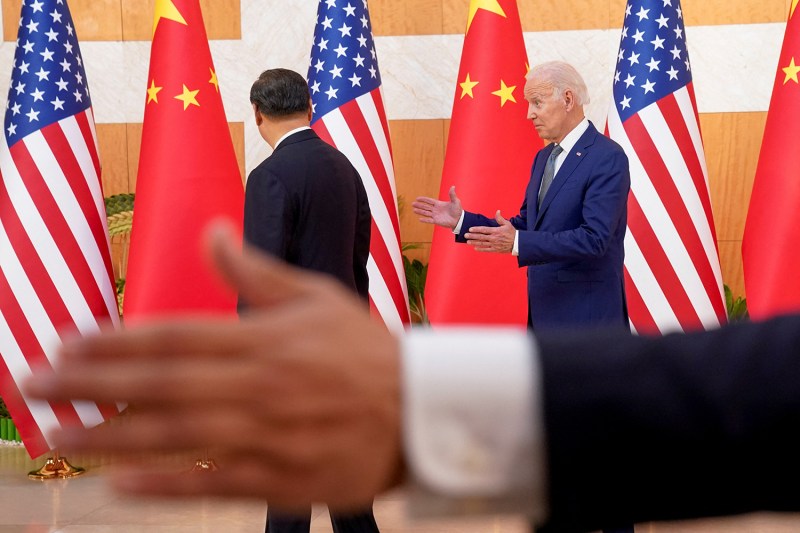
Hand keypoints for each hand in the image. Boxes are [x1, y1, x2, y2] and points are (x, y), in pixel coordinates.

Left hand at [25, 224, 403, 510]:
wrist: (424, 410)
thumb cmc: (366, 350)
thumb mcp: (317, 297)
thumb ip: (255, 270)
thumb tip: (210, 229)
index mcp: (267, 338)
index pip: (175, 335)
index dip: (115, 339)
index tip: (67, 341)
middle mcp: (262, 384)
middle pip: (163, 383)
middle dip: (91, 383)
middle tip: (34, 383)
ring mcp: (271, 434)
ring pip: (179, 434)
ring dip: (113, 435)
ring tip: (58, 433)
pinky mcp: (283, 478)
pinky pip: (215, 483)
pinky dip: (167, 485)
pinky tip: (119, 482)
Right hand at [412, 185, 462, 228]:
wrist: (459, 219)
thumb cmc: (457, 210)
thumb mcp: (455, 201)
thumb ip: (452, 194)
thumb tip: (453, 186)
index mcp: (439, 204)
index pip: (429, 201)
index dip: (423, 199)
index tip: (417, 198)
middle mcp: (435, 209)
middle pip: (425, 206)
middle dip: (419, 205)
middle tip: (412, 204)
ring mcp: (435, 215)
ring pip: (425, 213)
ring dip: (420, 212)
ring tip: (414, 210)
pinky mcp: (436, 221)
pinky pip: (429, 220)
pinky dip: (425, 220)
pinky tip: (419, 219)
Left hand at [465, 211, 515, 253]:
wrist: (517, 243)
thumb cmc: (512, 233)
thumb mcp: (507, 224)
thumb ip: (500, 218)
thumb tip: (497, 211)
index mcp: (496, 231)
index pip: (484, 230)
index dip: (476, 229)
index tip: (470, 229)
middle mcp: (493, 238)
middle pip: (481, 237)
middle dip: (472, 236)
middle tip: (465, 235)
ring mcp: (494, 244)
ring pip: (482, 243)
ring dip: (474, 242)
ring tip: (468, 242)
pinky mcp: (495, 249)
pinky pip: (486, 249)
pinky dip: (481, 249)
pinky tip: (475, 248)